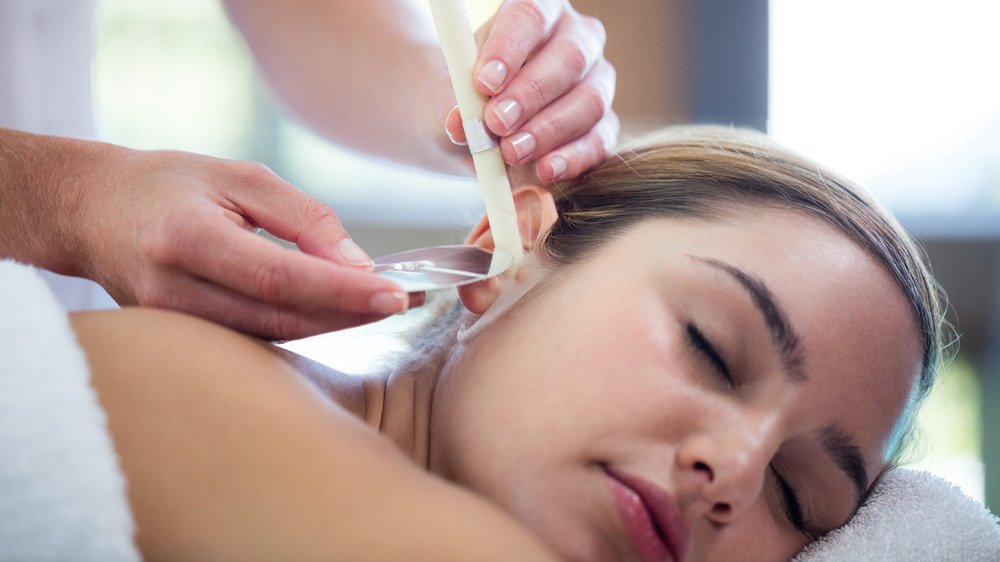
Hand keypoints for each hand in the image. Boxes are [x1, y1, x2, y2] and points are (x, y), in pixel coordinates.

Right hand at [81, 148, 419, 340]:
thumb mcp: (239, 177)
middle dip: (350, 313)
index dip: (341, 290)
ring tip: (381, 303)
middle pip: (281, 317)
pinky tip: (336, 311)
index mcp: (185, 238)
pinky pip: (255, 338)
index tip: (396, 294)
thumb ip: (302, 218)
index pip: (278, 276)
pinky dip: (302, 325)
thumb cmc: (168, 183)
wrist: (89, 211)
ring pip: (272, 336)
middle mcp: (174, 291)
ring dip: (333, 324)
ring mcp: (173, 324)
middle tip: (404, 299)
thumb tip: (359, 265)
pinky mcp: (181, 338)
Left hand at [444, 0, 618, 182]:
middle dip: (531, 94)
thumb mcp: (450, 95)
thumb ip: (453, 103)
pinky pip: (600, 139)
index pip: (530, 16)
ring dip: (549, 130)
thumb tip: (459, 123)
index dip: (509, 48)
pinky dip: (573, 158)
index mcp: (536, 12)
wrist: (480, 127)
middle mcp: (577, 38)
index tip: (485, 82)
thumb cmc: (468, 97)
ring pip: (589, 100)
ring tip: (512, 151)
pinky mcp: (604, 123)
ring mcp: (597, 80)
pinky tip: (546, 169)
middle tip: (497, 123)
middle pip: (569, 57)